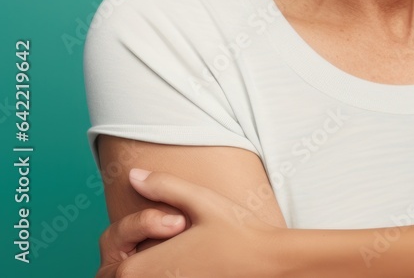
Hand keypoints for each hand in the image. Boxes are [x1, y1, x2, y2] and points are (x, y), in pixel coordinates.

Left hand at [96, 169, 284, 277]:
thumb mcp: (201, 200)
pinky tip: (184, 264)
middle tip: (152, 245)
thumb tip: (133, 175)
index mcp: (146, 268)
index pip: (112, 268)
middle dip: (126, 265)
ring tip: (166, 256)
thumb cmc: (238, 231)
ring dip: (144, 272)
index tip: (154, 231)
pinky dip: (163, 275)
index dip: (127, 245)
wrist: (270, 262)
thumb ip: (163, 186)